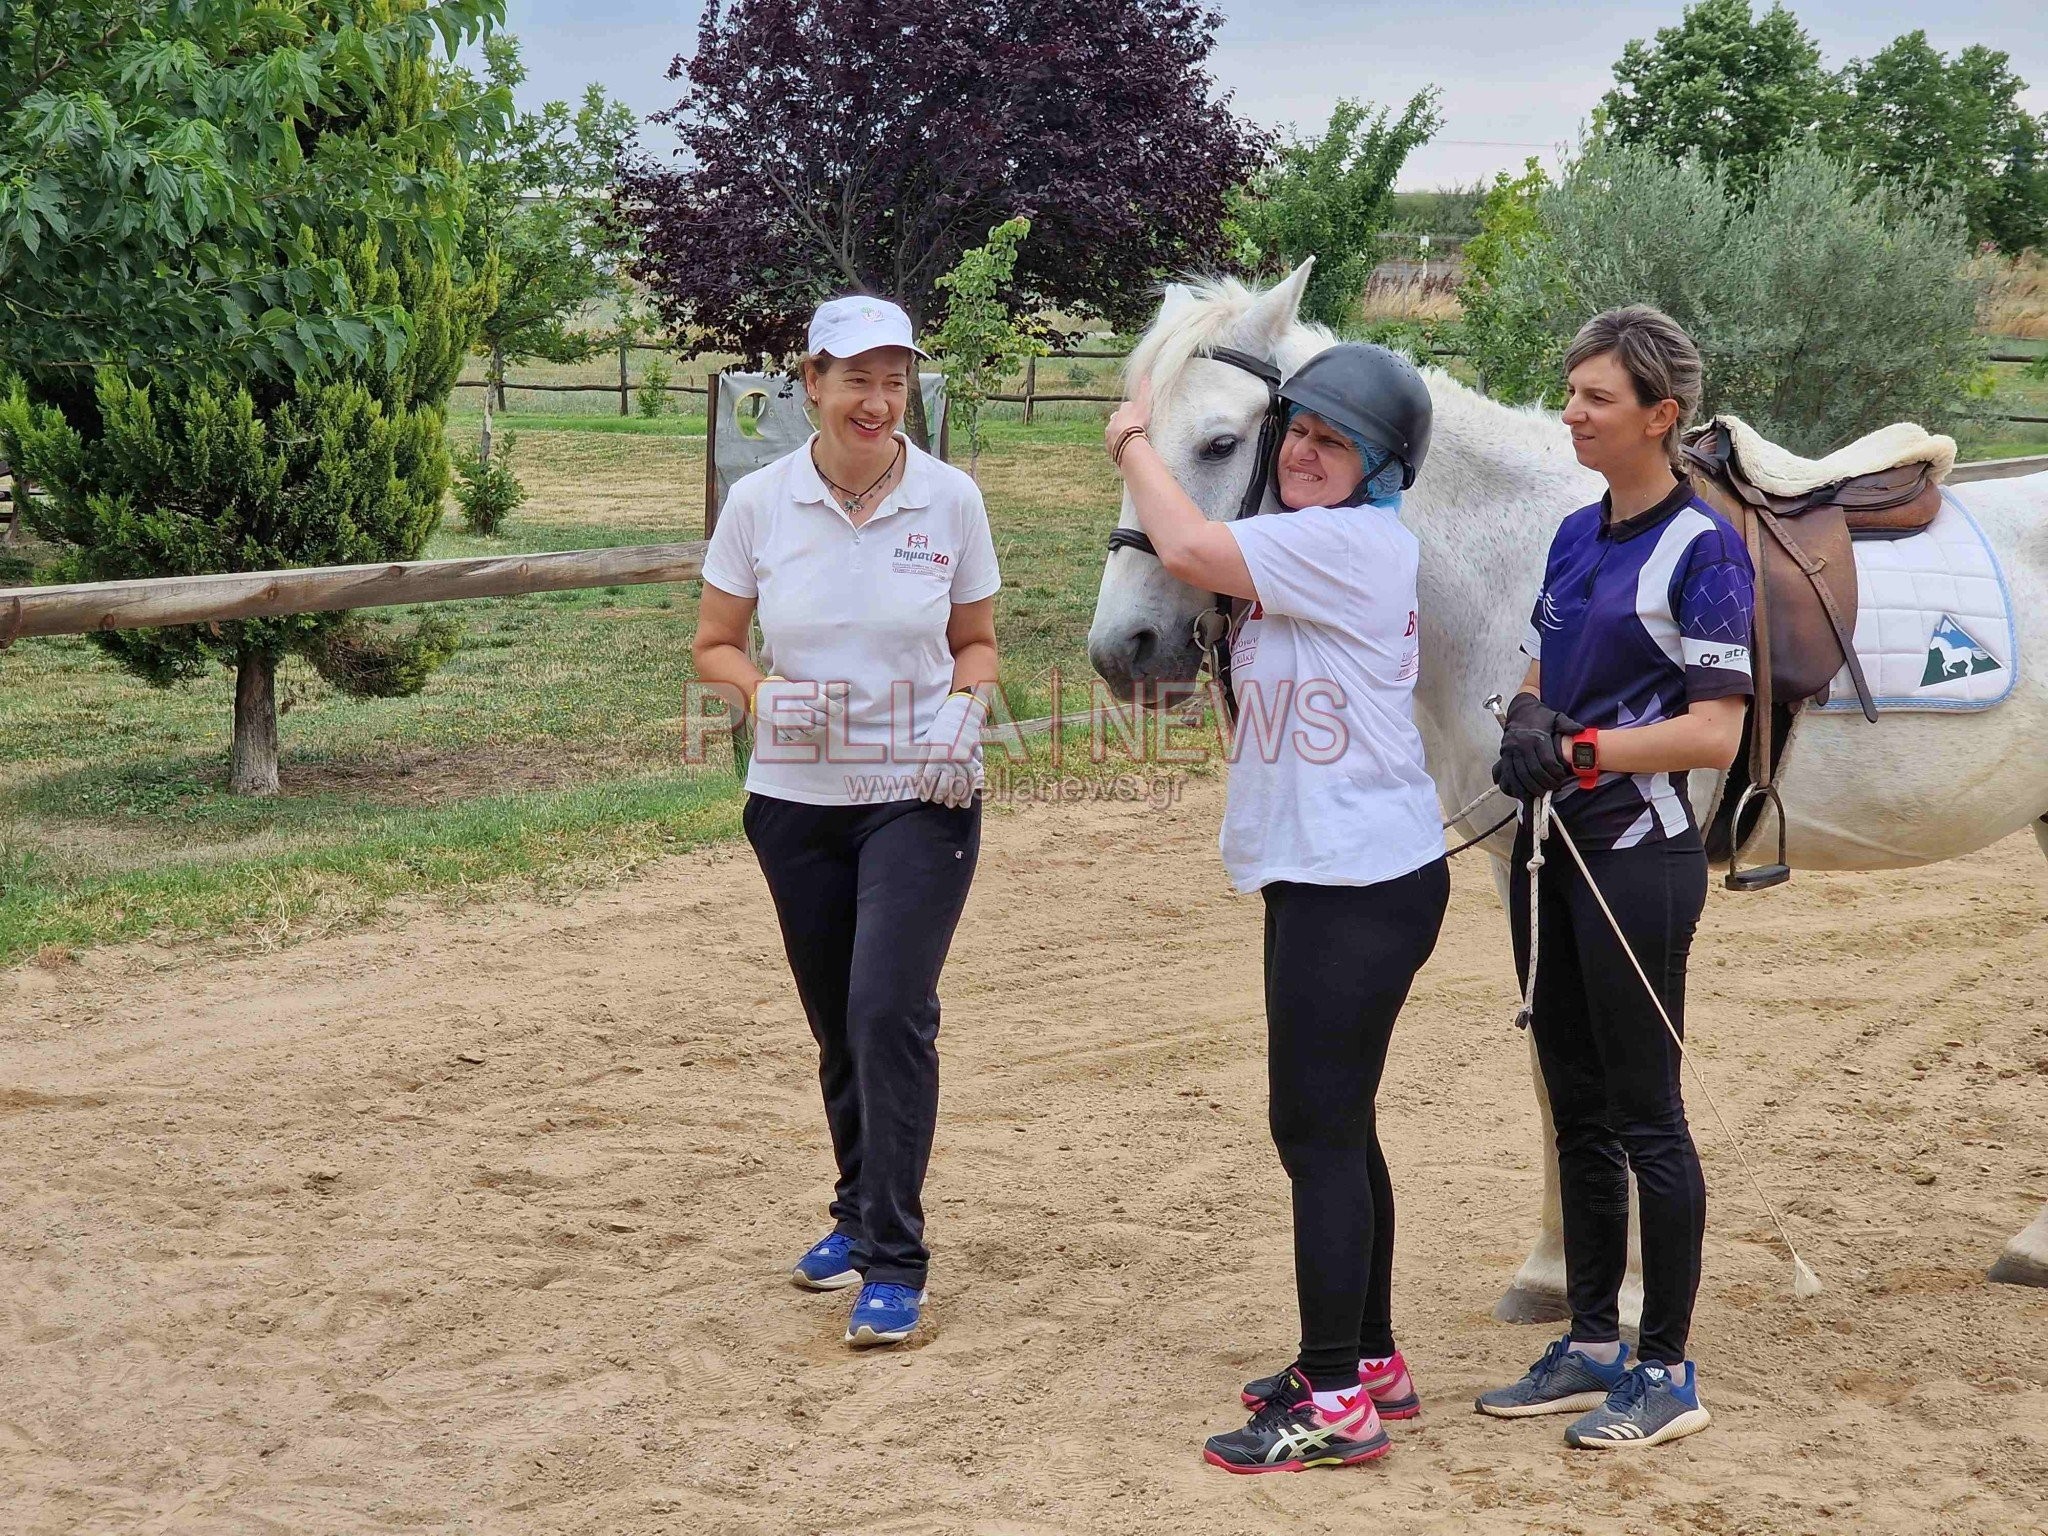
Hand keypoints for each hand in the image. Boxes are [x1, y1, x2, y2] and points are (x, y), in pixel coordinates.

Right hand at [751, 675, 845, 745]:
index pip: (823, 703)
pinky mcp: (784, 729)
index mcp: (802, 693)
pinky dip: (808, 734)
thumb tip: (849, 688)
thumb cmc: (798, 694)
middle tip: (824, 716)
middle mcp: (794, 706)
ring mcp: (788, 719)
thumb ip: (831, 690)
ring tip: (816, 721)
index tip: (837, 710)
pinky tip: (806, 727)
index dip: (834, 708)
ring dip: (818, 727)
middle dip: (826, 719)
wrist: (771, 700)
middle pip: (820, 718)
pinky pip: (803, 737)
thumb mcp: (813, 689)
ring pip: (813, 729)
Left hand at [913, 691, 986, 808]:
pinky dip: (969, 792)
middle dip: (940, 795)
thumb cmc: (939, 731)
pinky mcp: (974, 760)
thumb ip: (921, 763)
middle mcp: (952, 758)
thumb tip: (916, 782)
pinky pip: (973, 780)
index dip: (925, 789)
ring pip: (961, 784)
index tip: (923, 797)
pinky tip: (964, 802)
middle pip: (946, 783)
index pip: (930, 777)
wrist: (960, 716)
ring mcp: (965, 760)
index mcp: (937, 753)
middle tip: (936, 801)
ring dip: (955, 797)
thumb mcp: (926, 743)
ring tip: (950, 803)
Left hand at [1104, 376, 1153, 466]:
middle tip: (1132, 427)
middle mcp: (1114, 419)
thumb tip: (1145, 376)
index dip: (1132, 410)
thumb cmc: (1137, 420)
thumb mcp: (1144, 403)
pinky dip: (1117, 444)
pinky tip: (1123, 447)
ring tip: (1127, 438)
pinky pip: (1113, 444)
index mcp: (1123, 409)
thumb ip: (1144, 391)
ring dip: (1119, 433)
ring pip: (1114, 431)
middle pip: (1118, 418)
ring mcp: (1110, 432)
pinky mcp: (1109, 444)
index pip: (1127, 406)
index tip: (1137, 414)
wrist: (1126, 439)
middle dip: (1123, 421)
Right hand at [1491, 690, 1583, 799]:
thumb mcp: (1557, 717)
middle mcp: (1522, 744)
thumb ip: (1568, 725)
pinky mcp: (1504, 754)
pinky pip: (1509, 773)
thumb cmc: (1540, 716)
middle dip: (1545, 783)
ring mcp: (1511, 750)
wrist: (1520, 709)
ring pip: (1521, 775)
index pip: (1548, 761)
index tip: (1561, 778)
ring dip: (1531, 787)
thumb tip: (1580, 730)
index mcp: (1537, 737)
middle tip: (1553, 788)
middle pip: (1534, 770)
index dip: (1556, 773)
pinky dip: (1516, 785)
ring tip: (1541, 793)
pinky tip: (1524, 792)